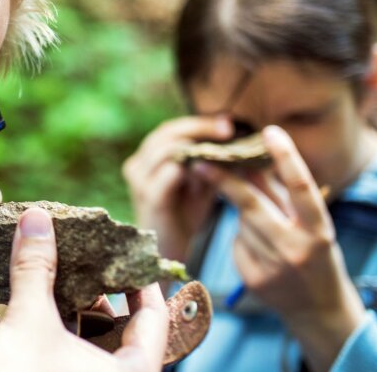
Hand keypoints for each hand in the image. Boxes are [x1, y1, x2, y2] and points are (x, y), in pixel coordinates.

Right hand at [0, 208, 168, 371]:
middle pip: (99, 319)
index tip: (122, 245)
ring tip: (20, 258)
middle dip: (74, 279)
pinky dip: (0, 319)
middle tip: (63, 243)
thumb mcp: (30, 325)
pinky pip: (19, 346)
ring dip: (31, 296)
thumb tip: (37, 220)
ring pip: (55, 332)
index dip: (140, 278)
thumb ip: (35, 271)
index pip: (151, 317)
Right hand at [122, 115, 232, 259]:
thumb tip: (237, 131)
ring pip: (167, 150)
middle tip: (228, 131)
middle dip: (200, 130)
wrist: (171, 252)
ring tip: (224, 152)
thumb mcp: (200, 180)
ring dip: (198, 149)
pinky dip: (192, 170)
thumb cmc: (187, 215)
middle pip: (167, 133)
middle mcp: (138, 165)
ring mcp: (140, 182)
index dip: (199, 124)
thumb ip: (211, 158)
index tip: (229, 124)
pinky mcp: (150, 199)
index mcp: (147, 157)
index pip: (172, 129)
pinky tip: (212, 173)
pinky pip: (169, 174)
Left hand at [195, 125, 364, 371]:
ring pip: (241, 224)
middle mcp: (297, 249)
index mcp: (319, 230)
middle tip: (200, 161)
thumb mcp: (310, 225)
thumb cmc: (315, 254)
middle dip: (224, 181)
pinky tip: (261, 254)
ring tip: (267, 231)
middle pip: (252, 205)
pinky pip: (237, 245)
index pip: (301, 187)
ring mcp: (273, 266)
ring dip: (244, 217)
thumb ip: (283, 195)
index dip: (286, 158)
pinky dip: (243, 241)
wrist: (319, 307)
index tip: (269, 131)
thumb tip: (252, 161)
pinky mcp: (253, 279)